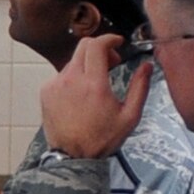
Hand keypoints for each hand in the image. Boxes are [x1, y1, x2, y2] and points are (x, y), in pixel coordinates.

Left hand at [40, 34, 147, 158]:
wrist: (72, 156)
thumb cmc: (102, 138)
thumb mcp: (130, 115)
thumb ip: (140, 87)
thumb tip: (147, 66)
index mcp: (93, 84)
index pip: (96, 45)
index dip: (109, 38)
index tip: (118, 42)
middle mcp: (70, 80)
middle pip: (83, 46)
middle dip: (100, 48)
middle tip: (112, 62)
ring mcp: (54, 85)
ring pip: (73, 61)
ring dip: (88, 64)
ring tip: (98, 82)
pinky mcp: (46, 92)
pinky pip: (61, 75)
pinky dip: (74, 76)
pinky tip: (82, 94)